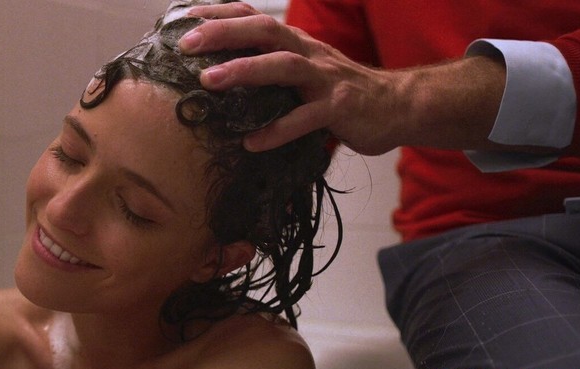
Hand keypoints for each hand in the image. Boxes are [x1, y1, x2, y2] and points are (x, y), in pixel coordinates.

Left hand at [179, 3, 506, 154]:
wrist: (396, 106)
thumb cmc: (340, 91)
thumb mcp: (304, 70)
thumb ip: (270, 68)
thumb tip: (221, 73)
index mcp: (296, 42)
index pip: (254, 17)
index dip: (219, 14)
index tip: (183, 18)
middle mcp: (309, 53)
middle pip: (264, 31)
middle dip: (224, 33)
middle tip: (187, 44)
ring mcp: (325, 79)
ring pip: (283, 66)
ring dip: (244, 71)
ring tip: (209, 82)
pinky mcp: (339, 108)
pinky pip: (305, 119)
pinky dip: (277, 130)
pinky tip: (252, 142)